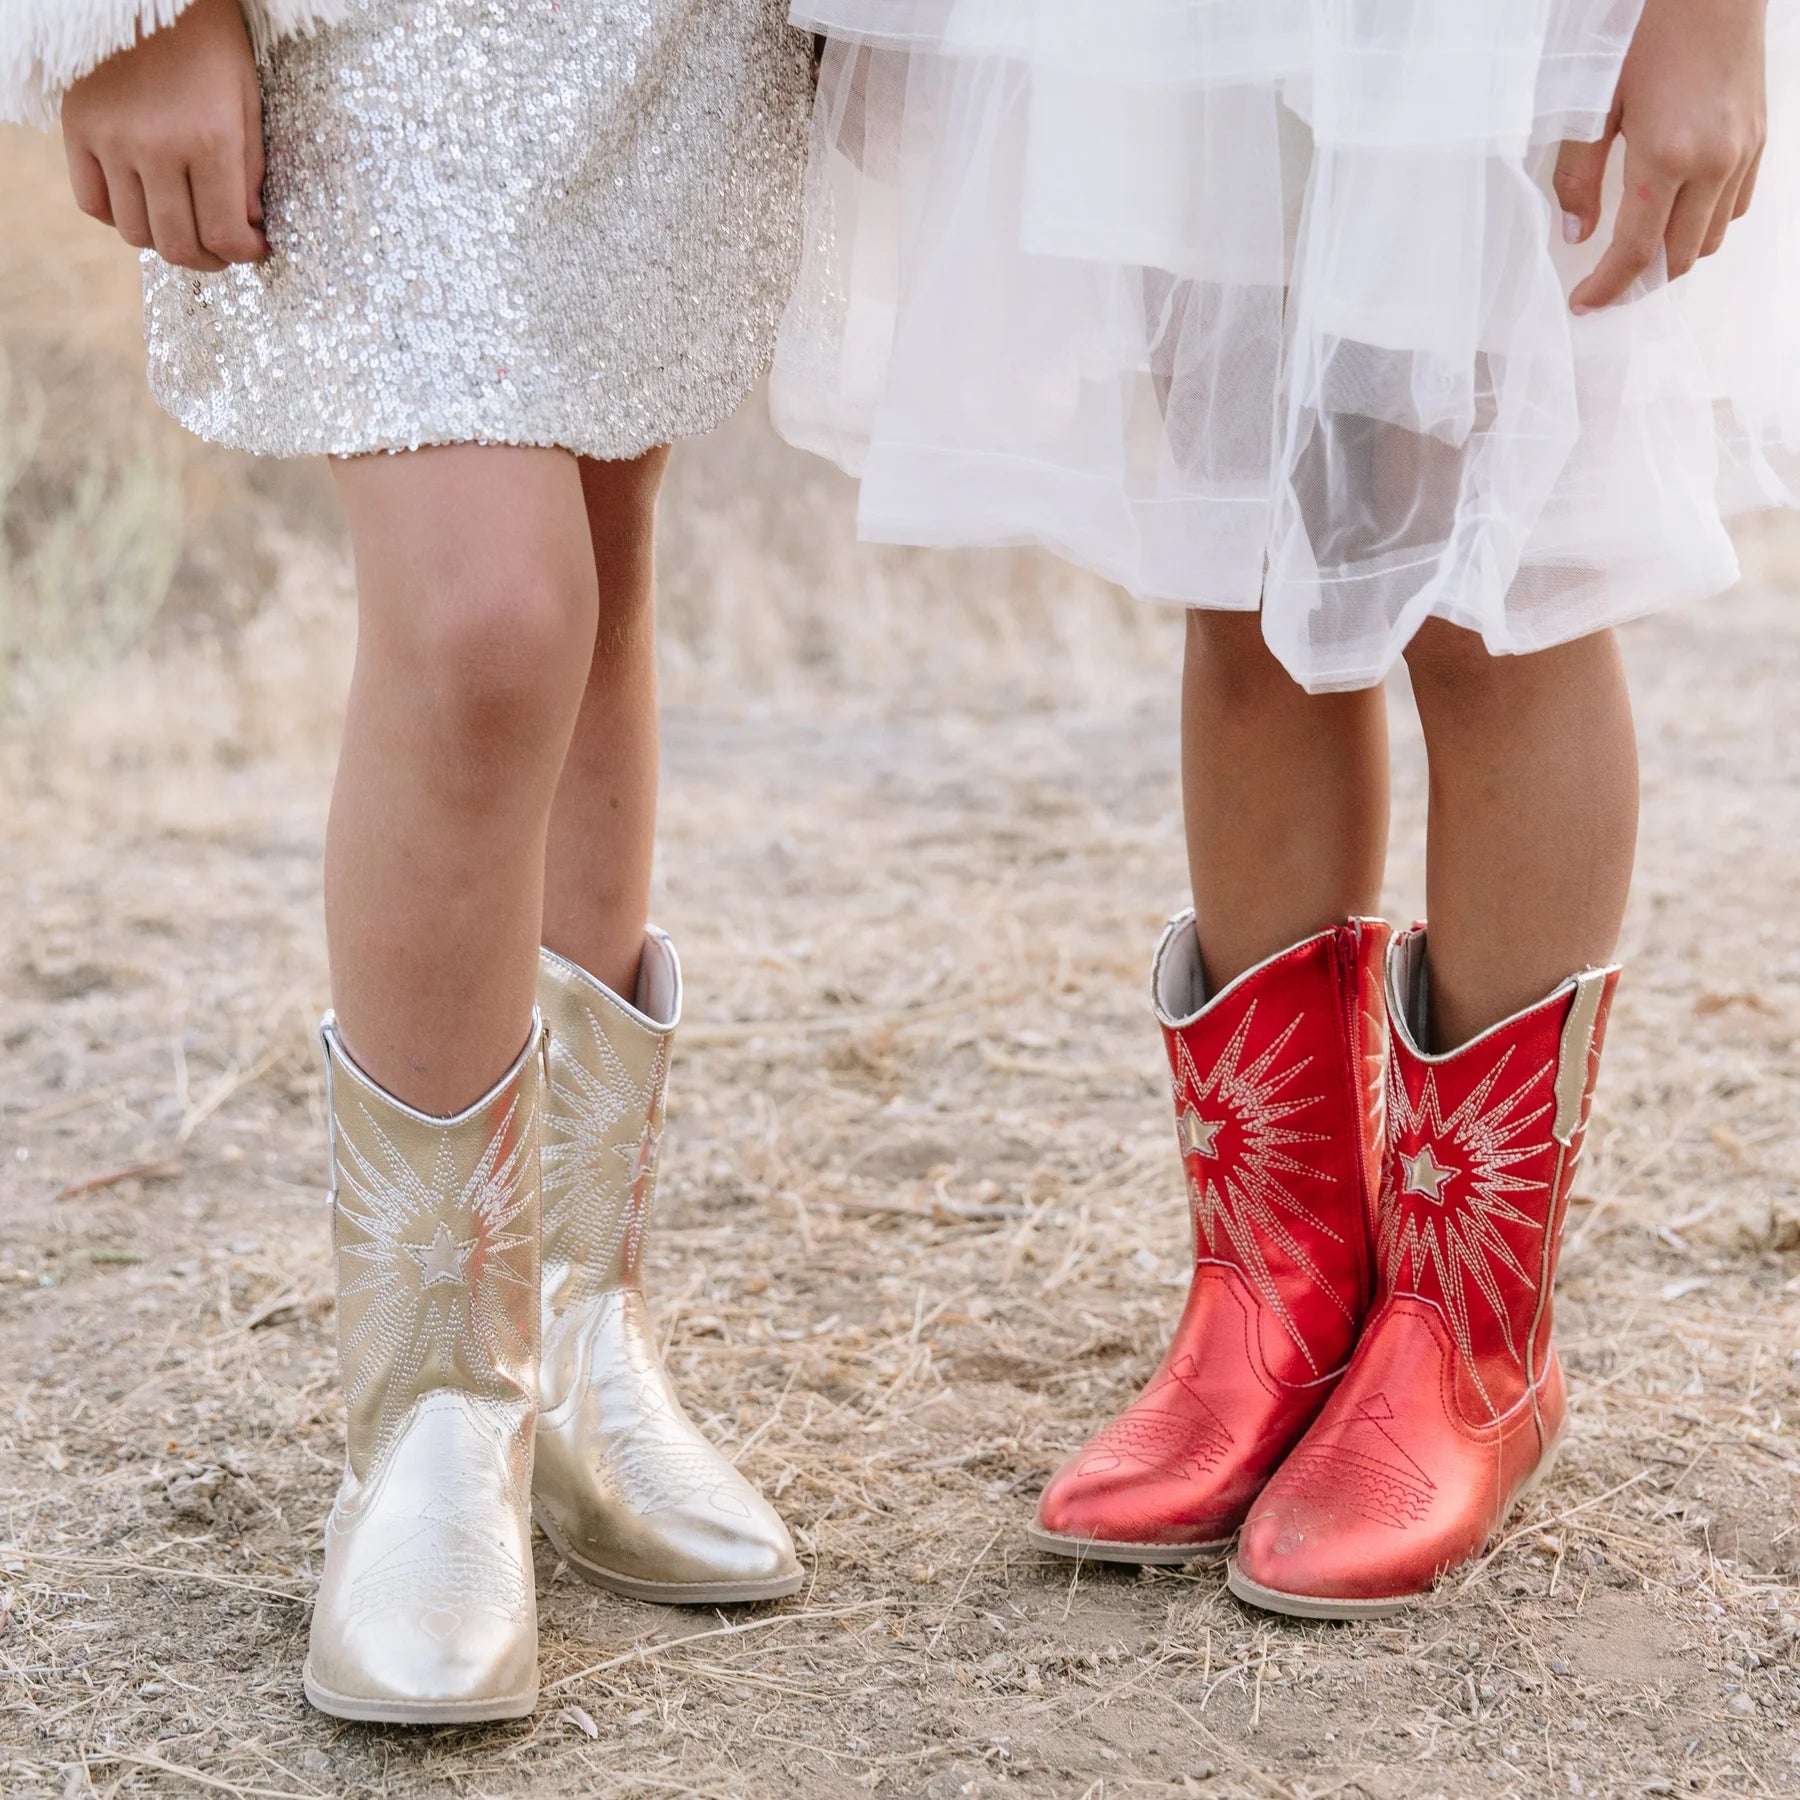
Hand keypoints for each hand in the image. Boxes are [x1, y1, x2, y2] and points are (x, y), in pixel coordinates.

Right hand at [62, 0, 267, 272]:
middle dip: (209, 259)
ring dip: (164, 240)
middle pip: (177, 246)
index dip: (245, 254)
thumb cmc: (208, 42)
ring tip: (185, 223)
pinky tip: (143, 203)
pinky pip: (93, 203)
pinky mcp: (76, 128)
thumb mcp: (247, 101)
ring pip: (135, 234)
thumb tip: (246, 229)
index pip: (224, 235)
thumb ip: (250, 172)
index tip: (253, 247)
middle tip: (221, 248)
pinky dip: (120, 216)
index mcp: (208, 140)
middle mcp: (155, 146)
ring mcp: (110, 139)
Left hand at [1554, 0, 1765, 312]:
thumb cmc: (1646, 35)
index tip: (1584, 305)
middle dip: (1640, 283)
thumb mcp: (1595, 105)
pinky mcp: (1761, 139)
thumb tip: (1577, 232)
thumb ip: (1581, 176)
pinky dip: (1705, 224)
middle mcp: (1714, 163)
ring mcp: (1744, 152)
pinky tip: (1677, 215)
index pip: (1636, 252)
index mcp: (1668, 157)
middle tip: (1607, 287)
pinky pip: (1736, 205)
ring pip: (1711, 238)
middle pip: (1679, 258)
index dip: (1608, 288)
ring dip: (1674, 257)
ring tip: (1639, 255)